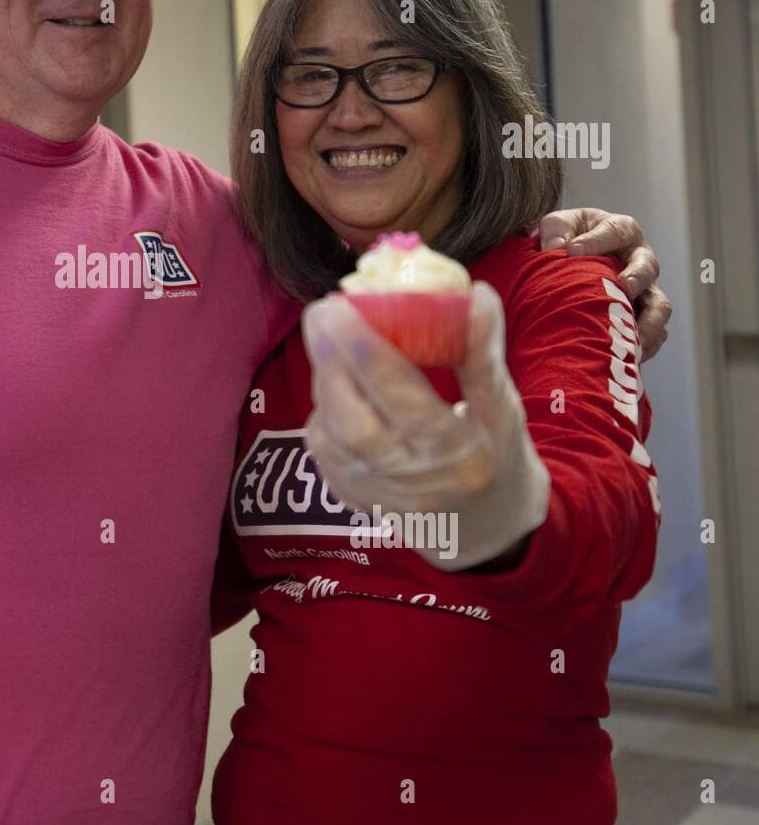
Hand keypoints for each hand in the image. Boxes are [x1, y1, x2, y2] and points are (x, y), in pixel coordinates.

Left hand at [301, 284, 550, 571]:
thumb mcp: (503, 409)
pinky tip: (332, 377)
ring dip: (324, 379)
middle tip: (322, 311)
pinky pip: (323, 447)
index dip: (370, 354)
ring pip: (332, 433)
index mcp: (459, 455)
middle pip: (354, 422)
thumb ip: (483, 355)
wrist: (485, 531)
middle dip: (330, 362)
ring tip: (326, 334)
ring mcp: (376, 494)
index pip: (406, 402)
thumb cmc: (496, 456)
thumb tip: (474, 294)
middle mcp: (413, 481)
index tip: (344, 307)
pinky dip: (322, 406)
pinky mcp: (350, 498)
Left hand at [536, 208, 670, 359]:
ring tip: (633, 335)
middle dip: (637, 277)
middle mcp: (639, 259)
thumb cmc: (565, 236)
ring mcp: (644, 290)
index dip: (596, 241)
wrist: (567, 260)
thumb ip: (556, 231)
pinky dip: (645, 345)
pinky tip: (629, 356)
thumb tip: (558, 249)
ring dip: (649, 321)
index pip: (615, 231)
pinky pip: (654, 333)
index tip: (571, 252)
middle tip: (623, 287)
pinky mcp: (641, 316)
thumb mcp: (557, 225)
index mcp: (621, 230)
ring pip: (659, 305)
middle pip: (648, 268)